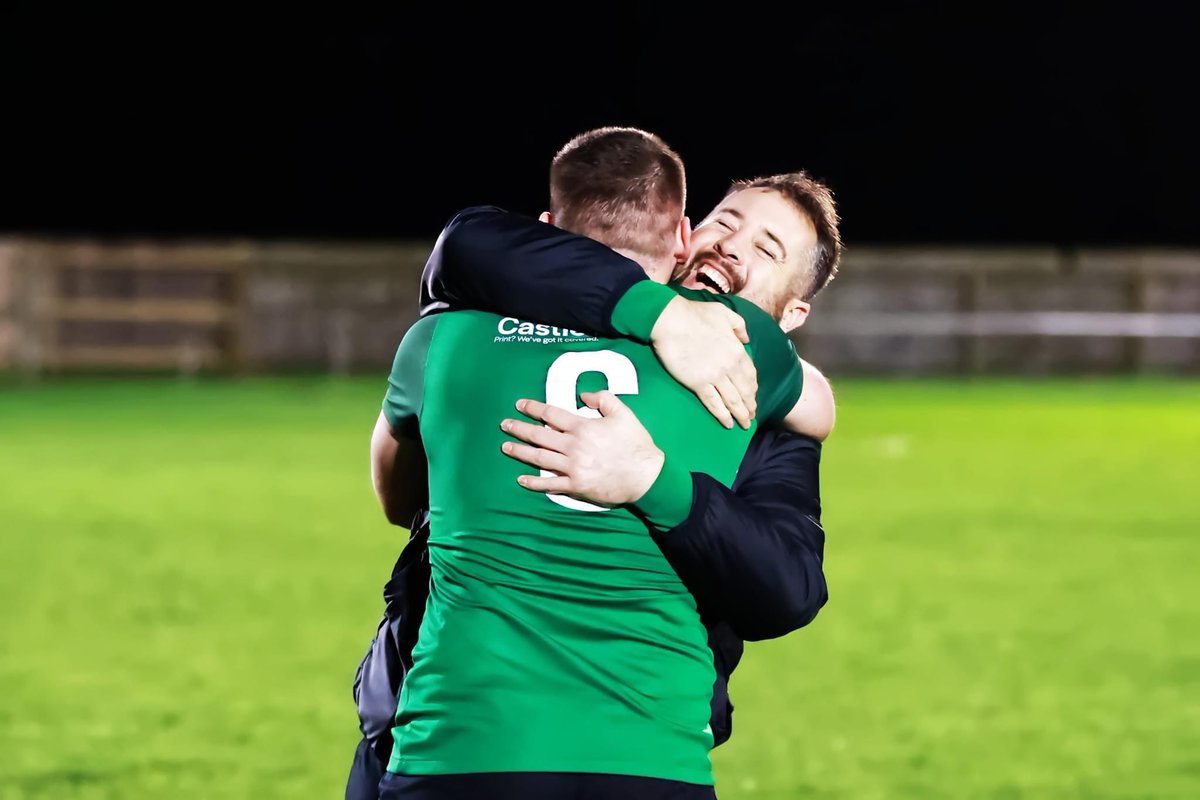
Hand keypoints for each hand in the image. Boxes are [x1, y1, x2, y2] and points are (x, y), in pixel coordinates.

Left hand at [499, 392, 663, 505]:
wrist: (646, 476)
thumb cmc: (636, 444)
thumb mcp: (623, 413)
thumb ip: (603, 399)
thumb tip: (583, 395)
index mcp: (583, 427)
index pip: (552, 414)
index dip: (534, 408)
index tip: (520, 405)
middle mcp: (573, 446)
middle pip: (539, 435)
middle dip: (520, 428)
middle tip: (505, 424)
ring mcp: (573, 467)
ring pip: (540, 458)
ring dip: (520, 452)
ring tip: (506, 447)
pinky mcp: (576, 486)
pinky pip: (550, 484)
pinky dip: (534, 482)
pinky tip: (521, 479)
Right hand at [650, 297, 756, 429]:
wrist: (671, 320)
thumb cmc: (695, 314)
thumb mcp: (725, 313)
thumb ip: (739, 326)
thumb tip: (746, 339)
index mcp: (737, 350)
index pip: (751, 374)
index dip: (753, 388)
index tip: (754, 396)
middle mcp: (730, 366)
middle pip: (744, 391)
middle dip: (750, 406)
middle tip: (752, 416)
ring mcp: (714, 376)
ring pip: (732, 400)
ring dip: (740, 414)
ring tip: (744, 424)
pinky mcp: (698, 384)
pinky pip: (714, 403)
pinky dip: (722, 415)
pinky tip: (728, 423)